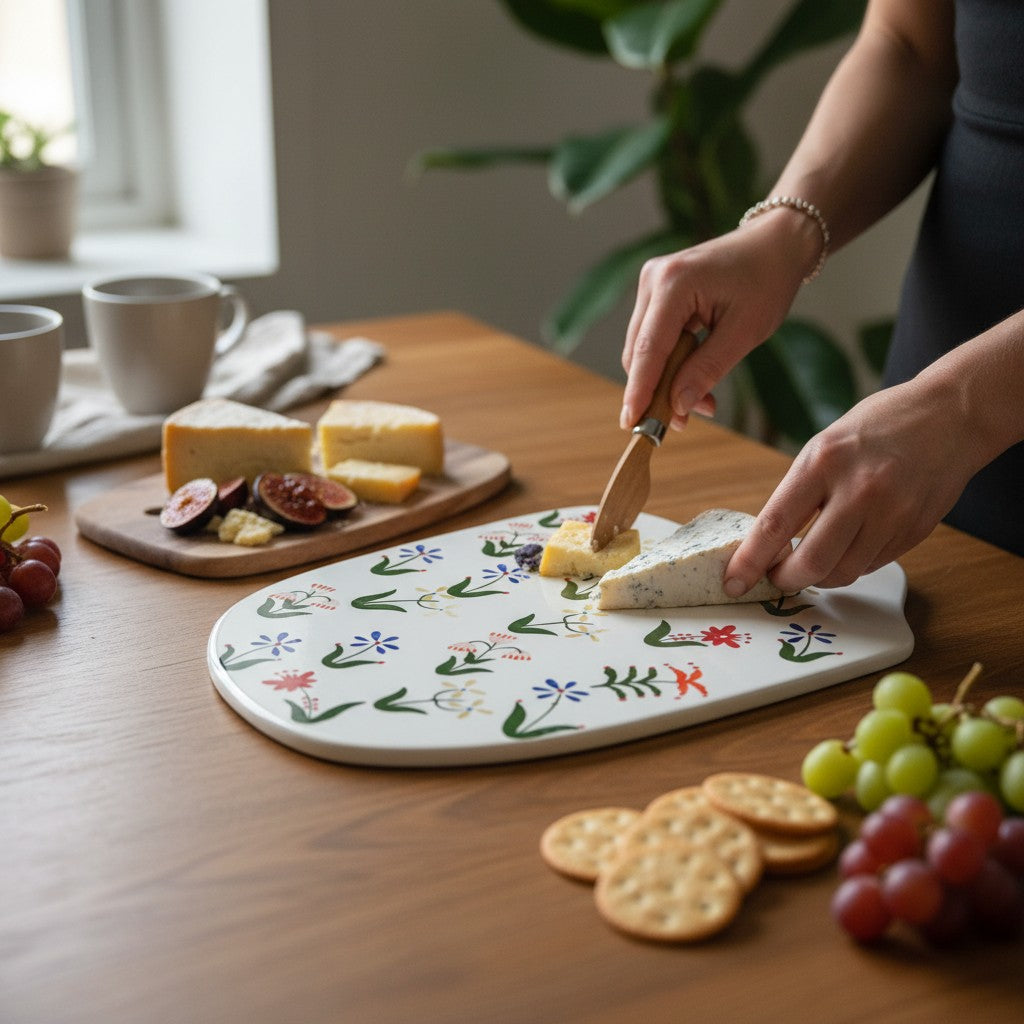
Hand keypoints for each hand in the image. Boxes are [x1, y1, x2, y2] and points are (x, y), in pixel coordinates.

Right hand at [620, 214, 815, 430]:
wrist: (775, 243)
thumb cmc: (767, 281)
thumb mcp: (745, 331)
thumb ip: (708, 369)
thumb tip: (678, 406)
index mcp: (674, 283)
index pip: (648, 349)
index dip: (639, 391)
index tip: (633, 425)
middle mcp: (654, 280)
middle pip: (639, 352)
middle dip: (657, 390)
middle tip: (683, 423)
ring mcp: (652, 284)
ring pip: (644, 349)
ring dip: (665, 380)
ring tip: (700, 403)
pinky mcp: (657, 292)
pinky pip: (653, 338)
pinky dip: (670, 363)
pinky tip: (692, 380)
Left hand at [723, 379, 984, 593]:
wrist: (950, 415)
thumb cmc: (876, 428)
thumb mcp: (823, 446)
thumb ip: (798, 493)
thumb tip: (767, 544)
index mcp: (823, 462)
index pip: (775, 525)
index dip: (749, 562)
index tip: (732, 582)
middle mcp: (859, 490)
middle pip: (812, 563)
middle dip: (787, 580)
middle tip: (777, 578)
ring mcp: (892, 513)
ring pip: (844, 573)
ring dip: (821, 577)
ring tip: (813, 560)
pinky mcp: (916, 530)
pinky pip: (872, 565)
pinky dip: (853, 564)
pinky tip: (852, 542)